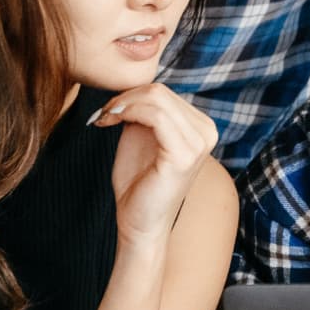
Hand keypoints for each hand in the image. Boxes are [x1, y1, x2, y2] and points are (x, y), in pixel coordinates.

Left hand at [92, 82, 218, 244]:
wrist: (139, 223)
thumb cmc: (139, 183)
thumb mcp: (142, 136)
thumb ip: (144, 111)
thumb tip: (132, 86)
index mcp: (200, 126)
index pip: (164, 92)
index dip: (131, 95)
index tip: (108, 110)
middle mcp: (207, 131)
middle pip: (160, 91)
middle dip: (125, 98)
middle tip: (103, 114)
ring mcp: (199, 143)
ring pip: (156, 99)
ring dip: (123, 104)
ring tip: (105, 118)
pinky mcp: (185, 155)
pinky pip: (155, 116)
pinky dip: (127, 112)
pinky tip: (110, 122)